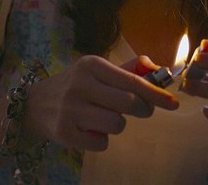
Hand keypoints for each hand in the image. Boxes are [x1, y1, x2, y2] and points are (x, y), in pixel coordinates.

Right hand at [24, 55, 178, 150]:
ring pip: (117, 124)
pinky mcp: (65, 133)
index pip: (132, 81)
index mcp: (92, 65)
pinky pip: (101, 142)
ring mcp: (71, 110)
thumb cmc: (75, 85)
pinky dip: (101, 139)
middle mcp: (80, 85)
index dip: (156, 94)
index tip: (173, 103)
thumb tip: (156, 68)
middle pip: (129, 104)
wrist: (34, 104)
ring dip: (118, 124)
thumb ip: (127, 69)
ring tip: (105, 117)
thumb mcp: (96, 70)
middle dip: (142, 110)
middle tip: (141, 110)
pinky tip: (89, 129)